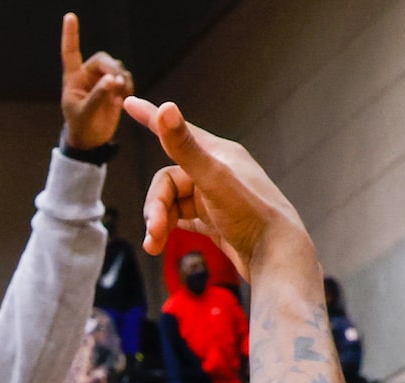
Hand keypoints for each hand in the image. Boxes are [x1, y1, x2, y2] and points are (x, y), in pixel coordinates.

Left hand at [59, 13, 133, 148]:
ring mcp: (102, 80)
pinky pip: (125, 78)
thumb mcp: (86, 114)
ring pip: (117, 68)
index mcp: (73, 79)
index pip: (70, 52)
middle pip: (104, 60)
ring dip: (122, 80)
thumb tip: (112, 79)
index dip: (71, 35)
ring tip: (119, 98)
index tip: (70, 16)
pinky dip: (127, 86)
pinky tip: (122, 99)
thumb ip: (98, 96)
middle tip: (118, 83)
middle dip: (113, 69)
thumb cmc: (81, 127)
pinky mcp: (114, 86)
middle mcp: (88, 75)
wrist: (91, 140)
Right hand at [125, 95, 304, 278]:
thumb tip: (166, 108)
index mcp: (218, 154)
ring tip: (154, 246)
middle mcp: (215, 171)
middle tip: (153, 232)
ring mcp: (213, 197)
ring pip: (171, 203)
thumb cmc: (250, 214)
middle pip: (167, 181)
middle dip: (155, 207)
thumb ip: (185, 147)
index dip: (151, 118)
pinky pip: (180, 218)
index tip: (129, 103)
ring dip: (158, 223)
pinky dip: (167, 230)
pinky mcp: (213, 220)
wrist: (276, 256)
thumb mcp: (213, 179)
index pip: (177, 131)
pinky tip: (161, 243)